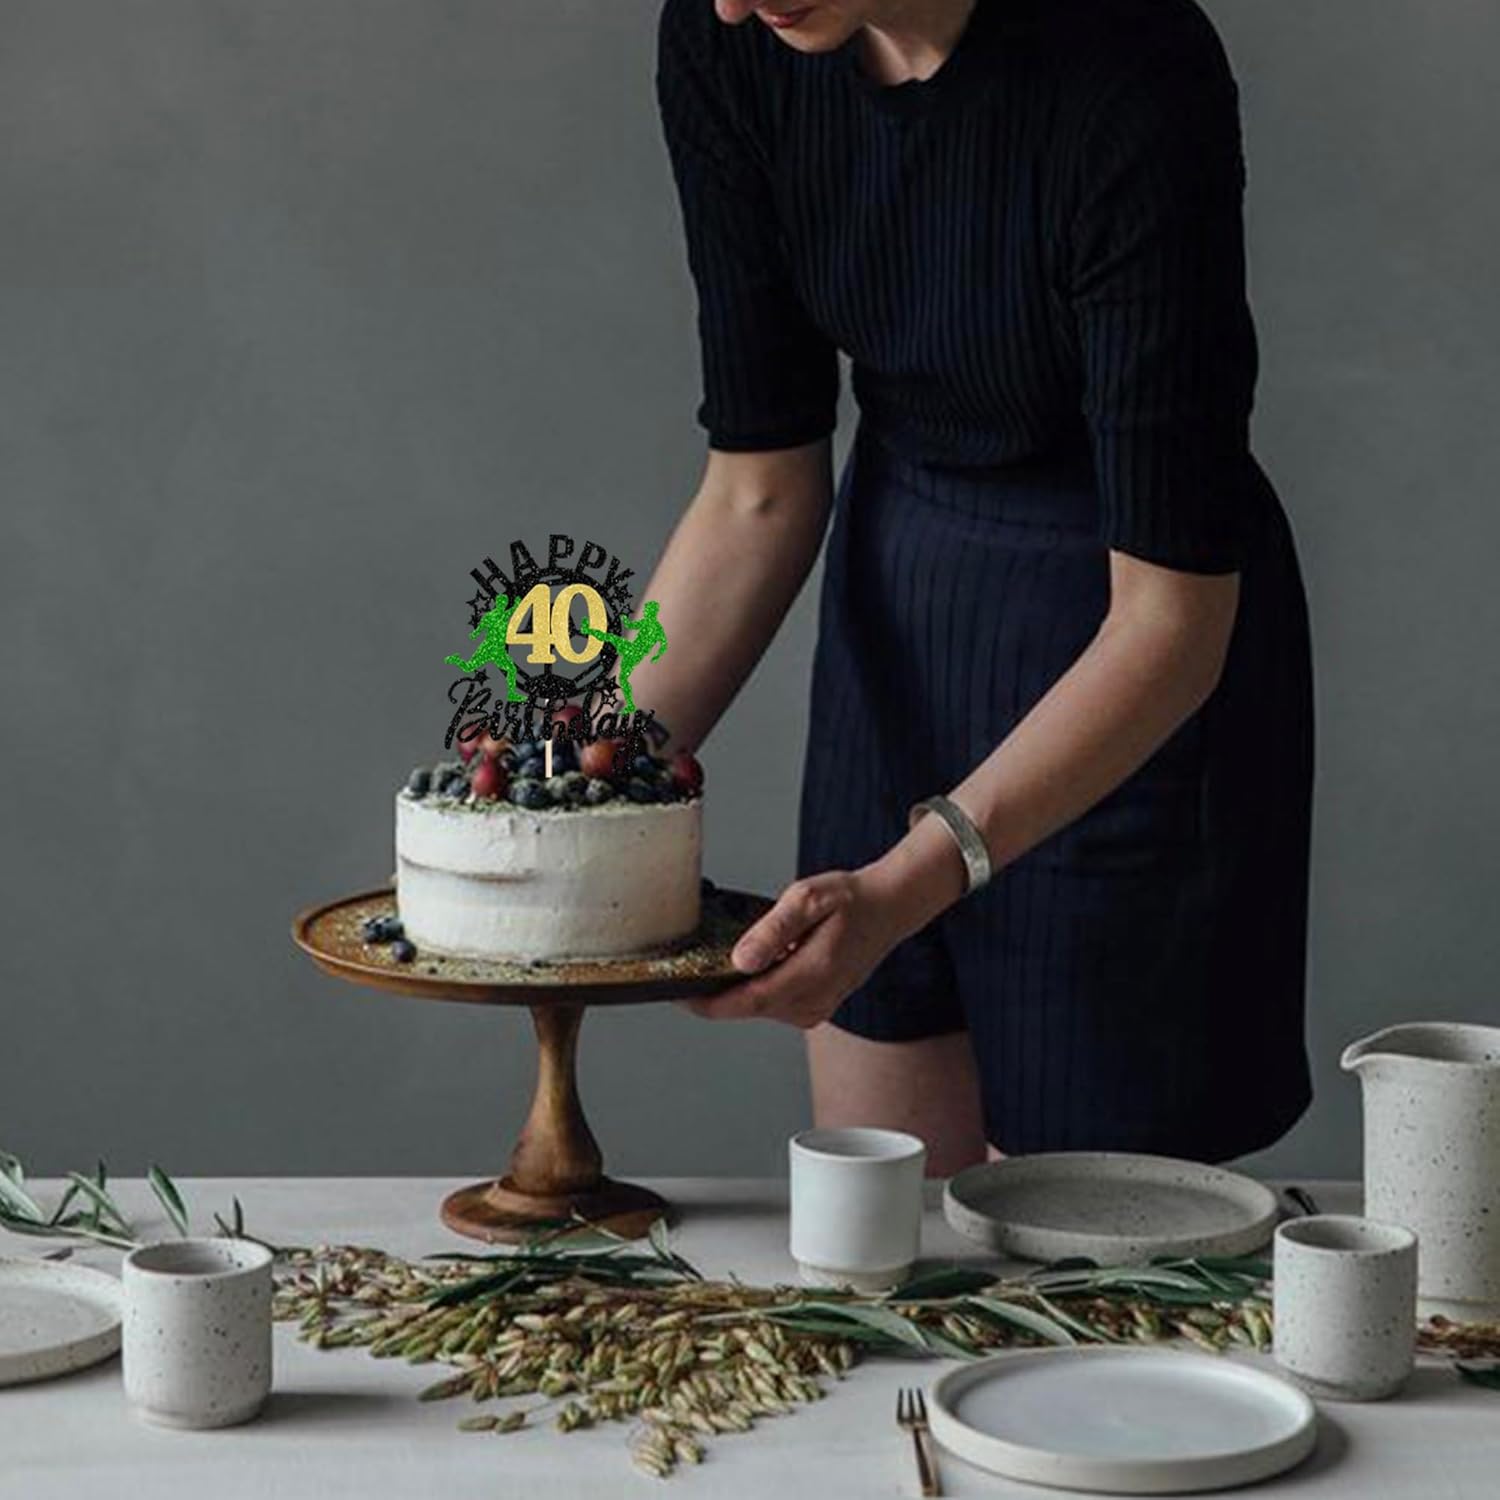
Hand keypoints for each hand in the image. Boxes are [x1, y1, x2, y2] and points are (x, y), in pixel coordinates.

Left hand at [681, 867, 908, 1028]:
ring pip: (757, 1008)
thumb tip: (739, 960)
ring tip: (716, 959)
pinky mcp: (813, 1009)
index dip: (704, 1001)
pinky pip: (772, 1004)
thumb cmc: (851, 900)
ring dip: (734, 990)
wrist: (888, 911)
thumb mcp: (809, 898)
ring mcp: (814, 1010)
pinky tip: (751, 963)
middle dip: (713, 991)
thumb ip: (773, 929)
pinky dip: (755, 988)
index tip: (675, 991)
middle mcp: (813, 1001)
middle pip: (745, 1008)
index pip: (745, 1002)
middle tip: (686, 964)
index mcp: (811, 975)